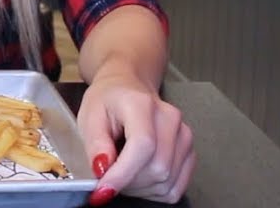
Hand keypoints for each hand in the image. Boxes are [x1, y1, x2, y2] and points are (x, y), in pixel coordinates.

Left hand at [76, 64, 194, 204]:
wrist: (127, 89)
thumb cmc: (108, 101)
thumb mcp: (89, 117)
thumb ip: (96, 144)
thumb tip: (103, 169)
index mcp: (142, 104)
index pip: (143, 145)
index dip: (123, 174)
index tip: (103, 189)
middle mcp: (170, 119)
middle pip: (157, 169)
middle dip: (128, 182)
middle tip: (108, 176)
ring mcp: (184, 135)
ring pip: (166, 182)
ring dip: (140, 188)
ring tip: (123, 172)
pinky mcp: (189, 151)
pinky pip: (175, 187)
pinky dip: (154, 191)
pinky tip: (139, 176)